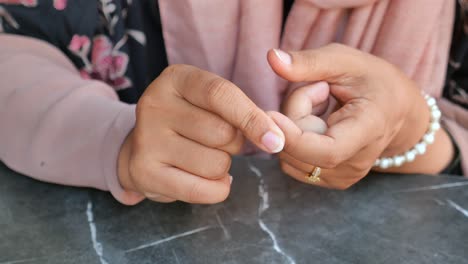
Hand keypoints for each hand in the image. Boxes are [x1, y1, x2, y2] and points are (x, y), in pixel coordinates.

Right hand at [118, 64, 284, 203]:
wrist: (143, 146)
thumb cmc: (189, 120)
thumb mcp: (209, 101)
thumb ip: (241, 111)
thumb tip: (274, 140)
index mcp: (176, 79)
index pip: (221, 95)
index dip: (253, 119)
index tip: (276, 140)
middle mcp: (154, 104)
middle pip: (222, 133)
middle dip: (234, 143)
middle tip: (217, 141)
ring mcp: (146, 139)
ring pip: (216, 164)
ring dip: (223, 167)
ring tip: (202, 157)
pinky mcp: (144, 172)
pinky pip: (202, 190)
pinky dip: (217, 188)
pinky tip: (205, 178)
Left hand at [267, 44, 452, 188]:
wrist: (397, 111)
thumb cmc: (372, 81)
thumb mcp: (346, 61)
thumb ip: (309, 62)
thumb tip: (271, 58)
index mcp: (368, 132)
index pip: (326, 151)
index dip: (293, 137)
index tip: (269, 115)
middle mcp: (356, 163)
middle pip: (300, 148)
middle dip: (295, 113)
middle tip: (319, 87)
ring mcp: (343, 176)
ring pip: (290, 155)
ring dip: (294, 126)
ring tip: (322, 105)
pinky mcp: (329, 179)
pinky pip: (291, 161)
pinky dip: (295, 140)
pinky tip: (318, 123)